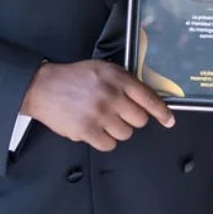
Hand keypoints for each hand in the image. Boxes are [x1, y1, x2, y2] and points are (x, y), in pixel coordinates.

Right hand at [19, 60, 174, 150]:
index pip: (149, 98)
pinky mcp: (87, 130)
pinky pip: (109, 144)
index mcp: (118, 78)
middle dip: (132, 119)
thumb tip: (145, 100)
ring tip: (102, 120)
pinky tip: (94, 129)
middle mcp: (112, 96)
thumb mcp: (102, 69)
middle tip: (119, 114)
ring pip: (126, 134)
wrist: (43, 86)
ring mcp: (100, 114)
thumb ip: (123, 82)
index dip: (162, 112)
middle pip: (140, 120)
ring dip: (117, 130)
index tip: (169, 121)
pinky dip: (104, 140)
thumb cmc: (74, 77)